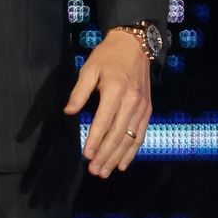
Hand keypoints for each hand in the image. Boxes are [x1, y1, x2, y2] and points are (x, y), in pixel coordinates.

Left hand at [63, 29, 150, 178]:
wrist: (135, 45)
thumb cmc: (107, 57)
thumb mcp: (89, 68)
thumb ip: (79, 91)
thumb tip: (69, 112)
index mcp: (114, 90)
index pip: (104, 121)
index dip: (95, 140)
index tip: (86, 155)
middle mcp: (131, 101)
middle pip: (118, 134)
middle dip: (105, 155)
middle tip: (94, 171)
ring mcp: (141, 107)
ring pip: (130, 138)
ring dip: (117, 157)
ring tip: (105, 172)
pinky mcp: (147, 110)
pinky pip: (141, 135)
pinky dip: (132, 151)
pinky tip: (122, 163)